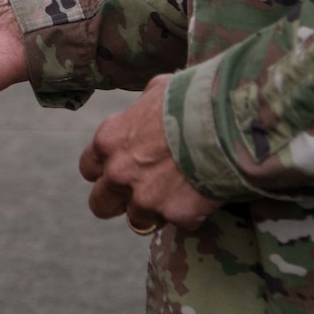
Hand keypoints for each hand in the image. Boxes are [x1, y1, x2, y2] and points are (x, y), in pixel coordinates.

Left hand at [78, 74, 218, 231]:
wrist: (223, 119)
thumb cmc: (189, 97)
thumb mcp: (156, 91)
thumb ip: (141, 110)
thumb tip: (145, 111)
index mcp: (109, 141)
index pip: (89, 168)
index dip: (105, 171)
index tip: (122, 168)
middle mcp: (119, 173)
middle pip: (100, 204)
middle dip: (117, 202)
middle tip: (142, 194)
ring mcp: (145, 198)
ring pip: (139, 220)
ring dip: (155, 210)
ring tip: (180, 192)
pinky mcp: (175, 215)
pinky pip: (179, 222)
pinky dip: (190, 212)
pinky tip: (205, 193)